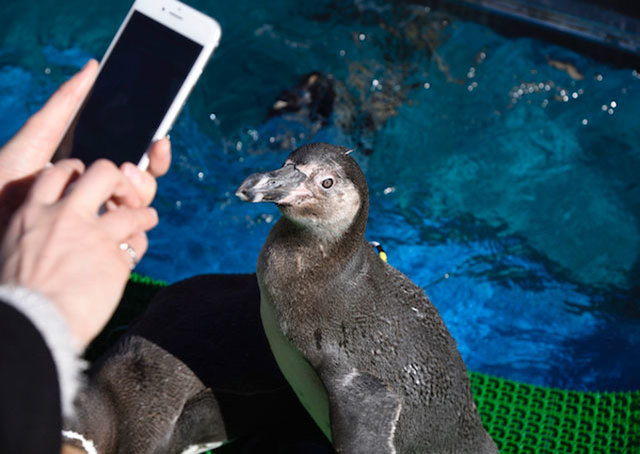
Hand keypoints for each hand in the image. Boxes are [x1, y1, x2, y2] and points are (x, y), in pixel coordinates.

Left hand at [0, 59, 171, 237]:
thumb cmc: (3, 179)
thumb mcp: (36, 136)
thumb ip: (65, 104)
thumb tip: (92, 67)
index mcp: (91, 169)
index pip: (135, 160)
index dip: (153, 151)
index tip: (159, 139)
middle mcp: (100, 195)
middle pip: (143, 183)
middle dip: (145, 173)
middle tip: (126, 168)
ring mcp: (99, 222)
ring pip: (140, 207)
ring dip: (138, 192)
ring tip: (119, 184)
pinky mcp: (95, 246)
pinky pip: (128, 236)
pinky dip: (132, 221)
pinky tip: (117, 210)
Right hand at [0, 159, 158, 346]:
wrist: (32, 325)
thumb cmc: (19, 296)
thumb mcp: (14, 251)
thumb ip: (37, 232)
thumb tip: (55, 228)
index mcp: (34, 213)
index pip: (59, 173)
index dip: (77, 170)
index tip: (86, 178)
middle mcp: (67, 217)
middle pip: (105, 173)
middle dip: (119, 179)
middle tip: (123, 194)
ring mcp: (95, 237)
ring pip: (132, 211)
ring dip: (143, 212)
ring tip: (147, 217)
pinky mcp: (116, 260)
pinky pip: (137, 243)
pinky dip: (139, 243)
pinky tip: (136, 249)